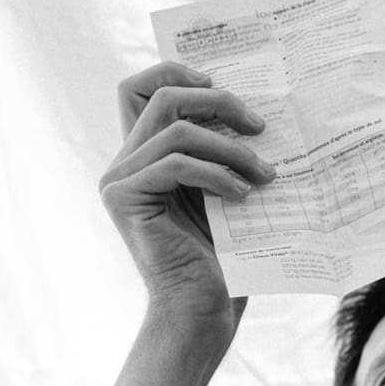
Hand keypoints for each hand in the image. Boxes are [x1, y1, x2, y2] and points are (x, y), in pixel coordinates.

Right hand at [98, 63, 276, 334]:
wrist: (203, 314)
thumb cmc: (224, 260)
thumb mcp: (227, 193)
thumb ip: (223, 152)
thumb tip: (258, 110)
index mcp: (145, 157)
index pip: (141, 88)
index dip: (177, 71)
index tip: (225, 86)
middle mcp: (125, 162)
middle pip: (160, 94)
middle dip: (217, 100)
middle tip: (260, 126)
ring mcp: (119, 179)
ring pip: (175, 128)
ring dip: (229, 146)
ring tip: (265, 172)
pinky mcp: (124, 198)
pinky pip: (175, 163)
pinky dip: (217, 174)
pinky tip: (244, 195)